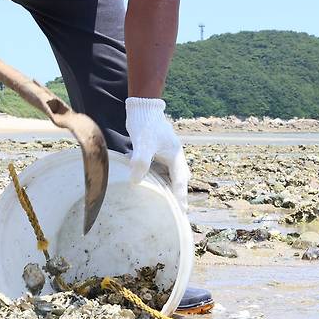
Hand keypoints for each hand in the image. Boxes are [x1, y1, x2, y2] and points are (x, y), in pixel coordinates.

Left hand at [125, 97, 189, 211]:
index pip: (180, 180)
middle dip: (179, 193)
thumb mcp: (142, 144)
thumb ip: (141, 162)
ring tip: (165, 200)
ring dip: (169, 185)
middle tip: (179, 209)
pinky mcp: (159, 149)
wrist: (142, 106)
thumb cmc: (144, 124)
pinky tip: (150, 181)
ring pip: (171, 173)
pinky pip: (162, 167)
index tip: (183, 211)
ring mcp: (167, 151)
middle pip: (180, 178)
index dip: (180, 196)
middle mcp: (174, 154)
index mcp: (175, 155)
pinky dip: (159, 177)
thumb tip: (136, 182)